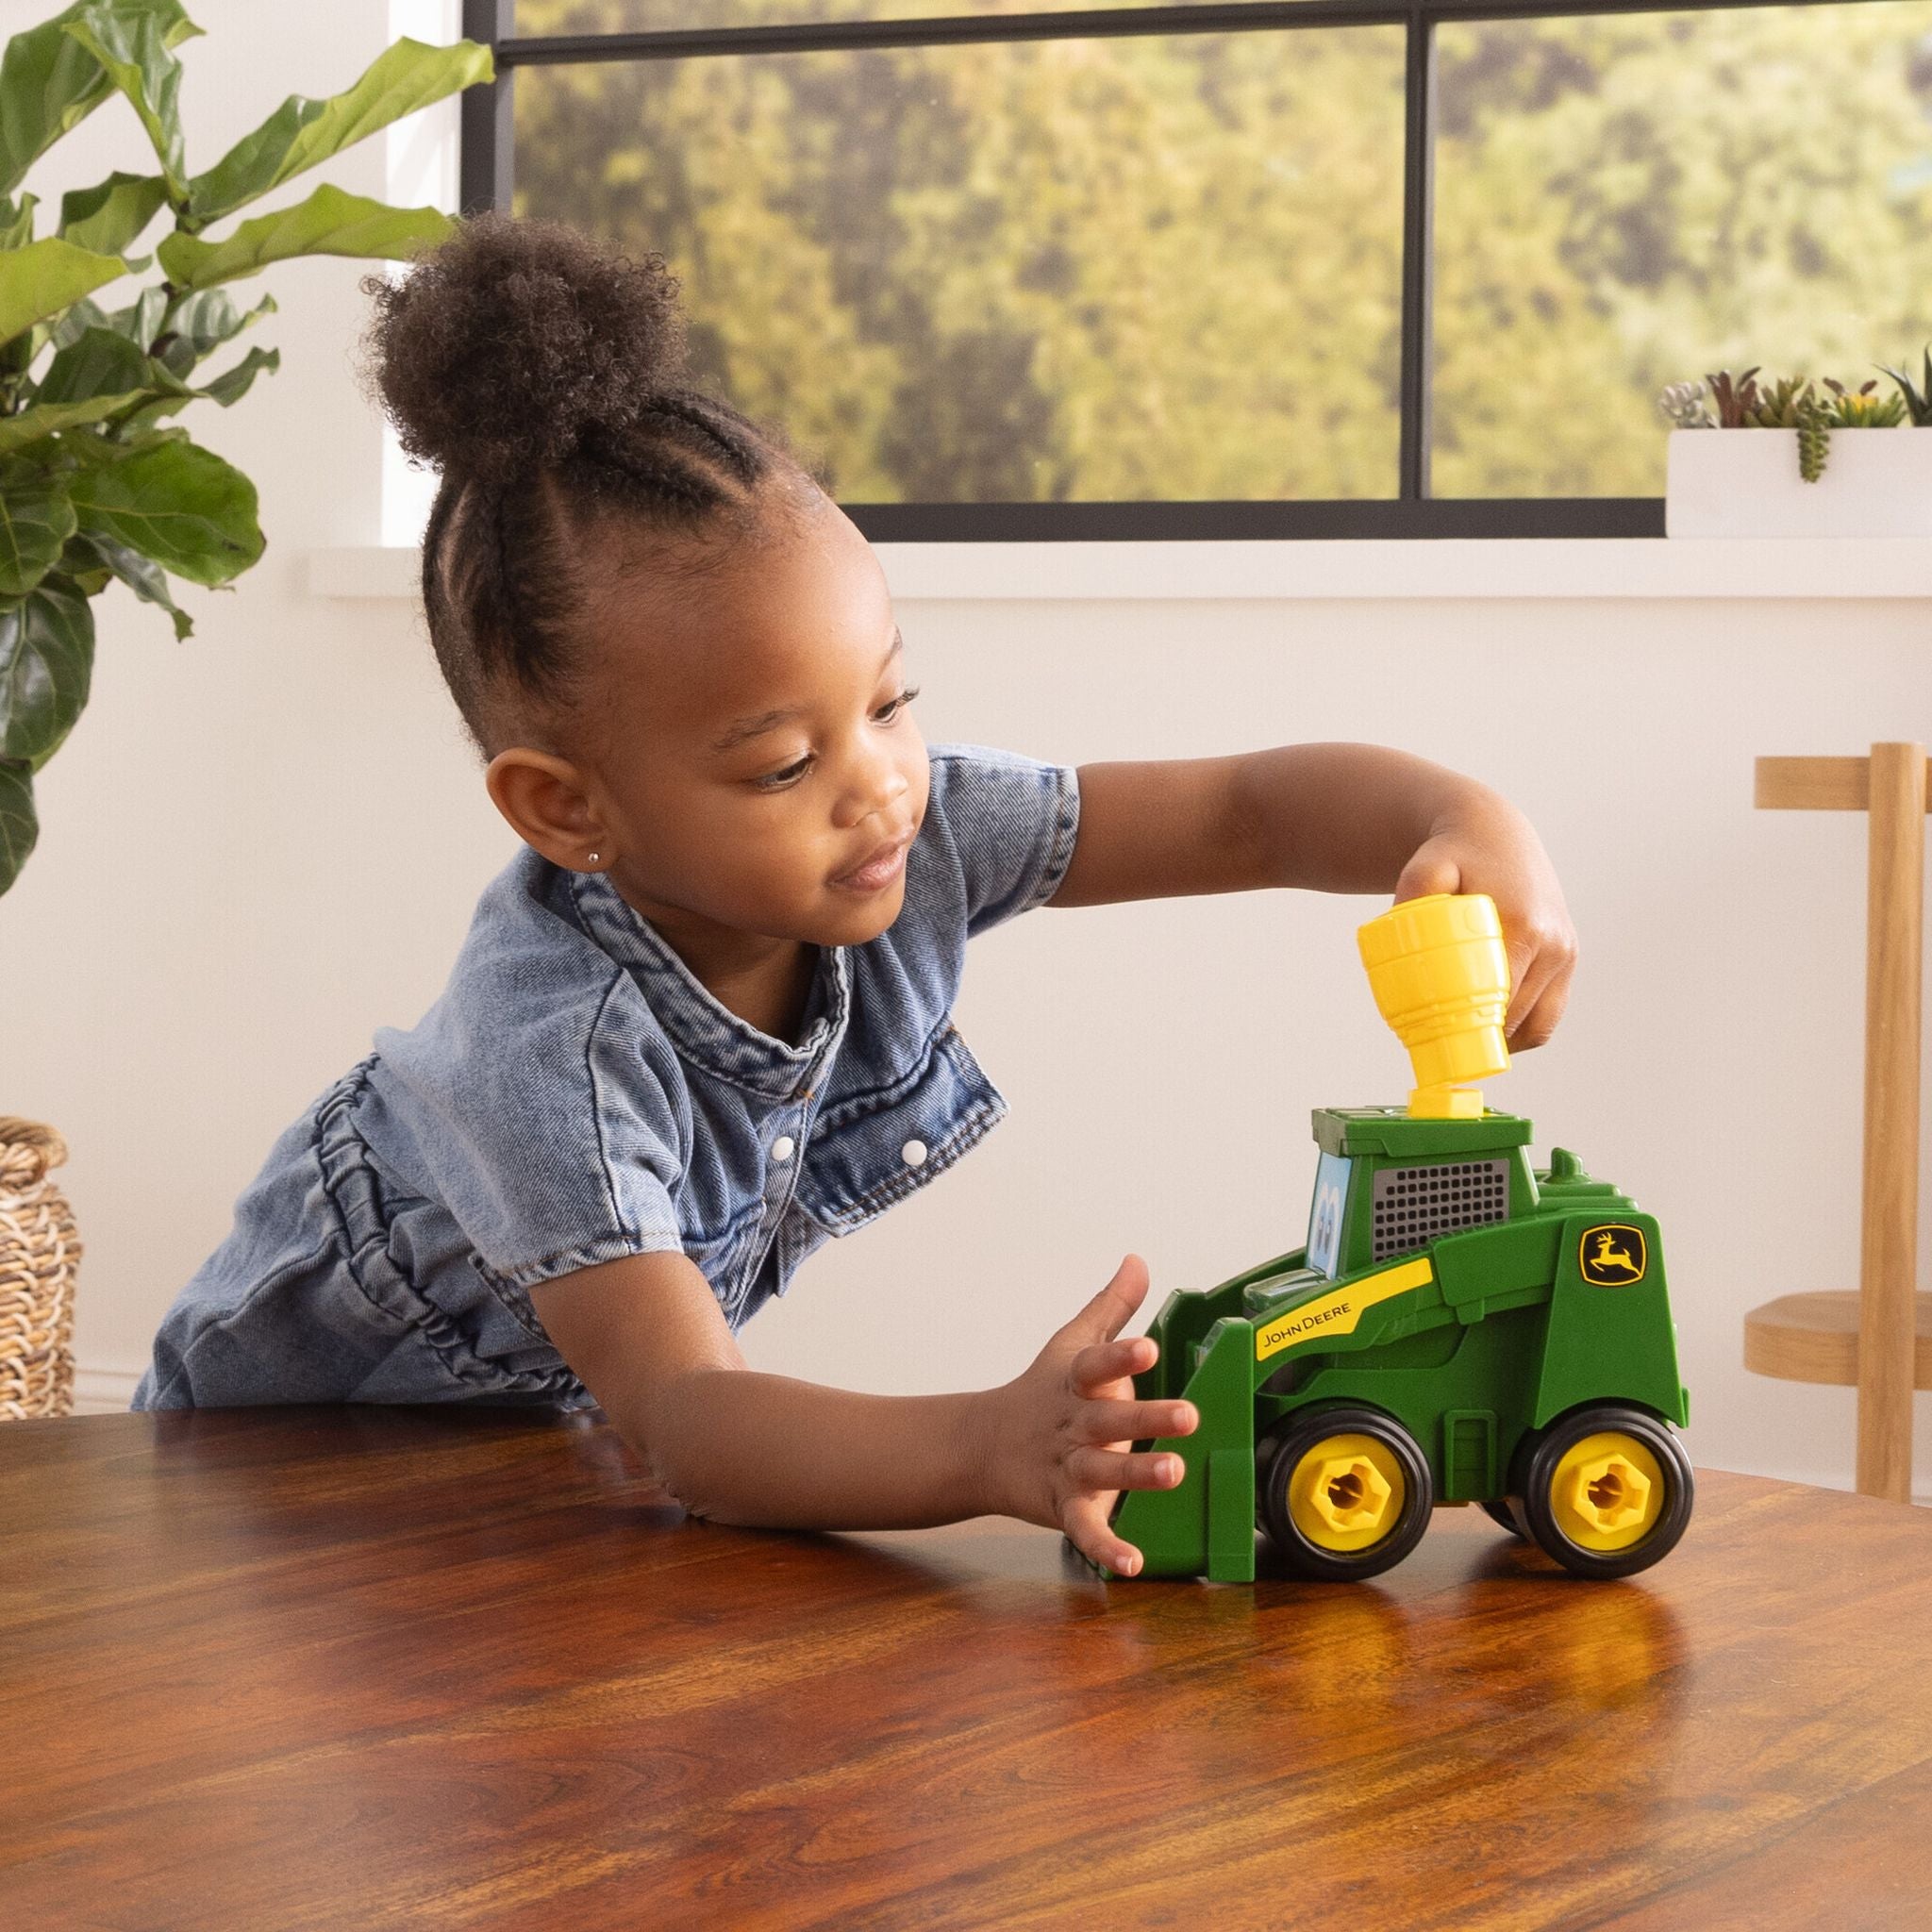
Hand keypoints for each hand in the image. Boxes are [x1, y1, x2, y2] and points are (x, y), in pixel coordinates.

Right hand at [984, 1254, 1198, 1575]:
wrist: (982, 1447)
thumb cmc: (1041, 1392)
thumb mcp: (1071, 1344)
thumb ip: (1111, 1307)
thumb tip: (1138, 1259)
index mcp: (1074, 1383)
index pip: (1096, 1365)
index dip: (1121, 1357)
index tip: (1148, 1347)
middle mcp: (1072, 1425)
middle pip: (1107, 1420)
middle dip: (1146, 1418)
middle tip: (1189, 1415)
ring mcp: (1065, 1468)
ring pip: (1101, 1472)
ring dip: (1136, 1474)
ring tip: (1175, 1473)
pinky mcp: (1062, 1507)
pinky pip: (1084, 1530)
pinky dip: (1105, 1547)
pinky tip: (1131, 1562)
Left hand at [1393, 782, 1578, 1049]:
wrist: (1495, 831)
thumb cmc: (1453, 852)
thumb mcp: (1424, 867)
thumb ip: (1412, 895)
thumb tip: (1398, 933)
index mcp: (1523, 926)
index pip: (1500, 1000)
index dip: (1472, 1031)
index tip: (1442, 1048)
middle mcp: (1553, 943)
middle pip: (1517, 1017)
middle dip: (1482, 1041)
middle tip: (1442, 1055)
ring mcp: (1566, 952)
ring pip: (1539, 1023)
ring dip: (1506, 1041)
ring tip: (1467, 1050)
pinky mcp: (1569, 956)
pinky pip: (1550, 1011)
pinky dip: (1525, 1029)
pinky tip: (1493, 1035)